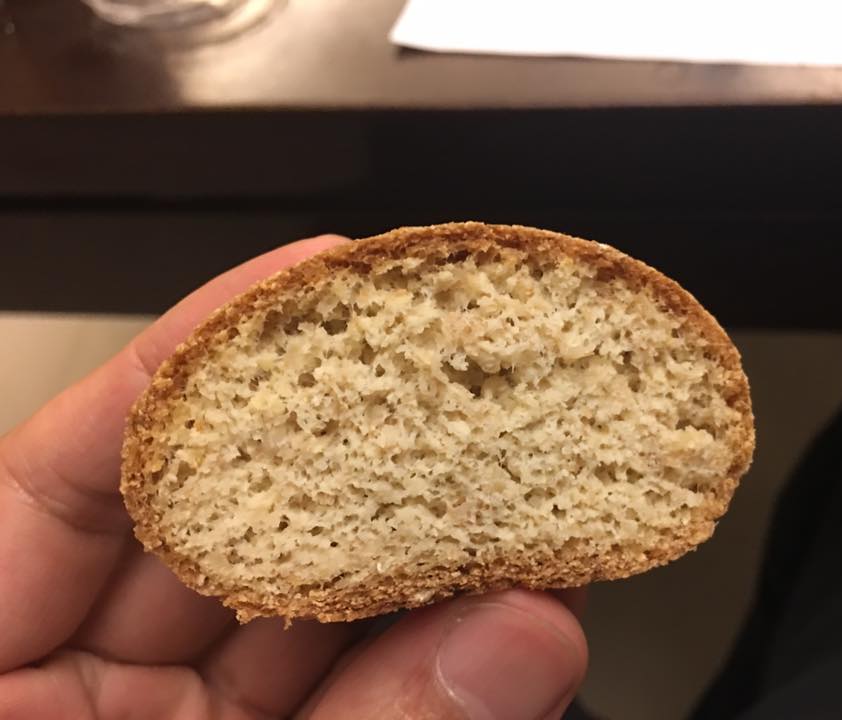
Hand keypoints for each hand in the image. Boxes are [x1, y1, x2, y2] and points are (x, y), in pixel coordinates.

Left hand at [0, 238, 587, 719]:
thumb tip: (518, 639)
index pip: (71, 472)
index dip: (186, 362)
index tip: (303, 281)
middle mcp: (86, 681)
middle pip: (222, 524)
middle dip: (354, 460)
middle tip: (455, 394)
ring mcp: (176, 716)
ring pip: (308, 599)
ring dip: (423, 557)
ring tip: (520, 503)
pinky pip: (349, 673)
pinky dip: (433, 643)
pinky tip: (509, 603)